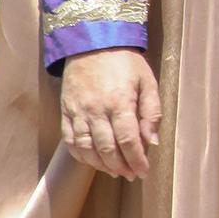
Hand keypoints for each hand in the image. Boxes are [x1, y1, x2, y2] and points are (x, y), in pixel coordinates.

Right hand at [59, 47, 160, 178]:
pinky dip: (81, 155)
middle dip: (120, 166)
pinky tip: (92, 160)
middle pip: (106, 149)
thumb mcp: (147, 81)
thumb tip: (153, 141)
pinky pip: (70, 140)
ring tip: (115, 171)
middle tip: (131, 175)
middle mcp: (96, 110)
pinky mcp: (65, 111)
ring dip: (100, 165)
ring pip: (86, 148)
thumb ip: (151, 111)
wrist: (92, 42)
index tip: (143, 171)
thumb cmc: (125, 61)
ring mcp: (77, 112)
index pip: (128, 141)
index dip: (136, 160)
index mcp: (120, 102)